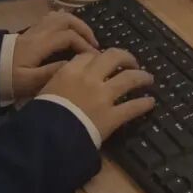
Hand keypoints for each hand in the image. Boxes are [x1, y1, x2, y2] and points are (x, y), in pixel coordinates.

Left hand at [11, 11, 99, 101]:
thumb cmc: (9, 78)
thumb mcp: (29, 82)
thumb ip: (51, 72)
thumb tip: (74, 65)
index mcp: (40, 43)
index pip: (68, 36)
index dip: (84, 44)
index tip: (94, 57)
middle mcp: (39, 31)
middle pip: (66, 19)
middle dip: (84, 29)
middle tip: (94, 44)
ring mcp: (34, 28)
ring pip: (59, 15)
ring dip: (75, 23)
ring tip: (84, 38)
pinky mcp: (31, 31)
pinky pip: (51, 18)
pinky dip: (64, 22)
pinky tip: (69, 34)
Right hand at [39, 48, 155, 142]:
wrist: (46, 137)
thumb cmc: (42, 114)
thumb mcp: (46, 90)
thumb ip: (60, 82)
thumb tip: (66, 83)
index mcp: (71, 70)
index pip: (89, 55)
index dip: (99, 56)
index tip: (104, 60)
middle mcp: (90, 78)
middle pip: (113, 57)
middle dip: (126, 57)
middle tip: (131, 62)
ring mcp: (103, 97)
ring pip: (129, 79)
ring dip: (141, 77)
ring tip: (148, 78)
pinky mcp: (112, 116)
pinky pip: (132, 107)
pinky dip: (143, 104)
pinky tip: (150, 103)